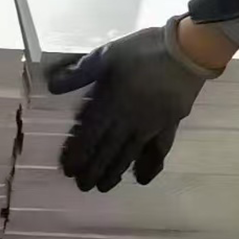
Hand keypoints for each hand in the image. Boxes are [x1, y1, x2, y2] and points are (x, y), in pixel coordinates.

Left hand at [46, 18, 222, 192]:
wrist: (186, 51)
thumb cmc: (142, 51)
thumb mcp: (105, 56)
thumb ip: (79, 73)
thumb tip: (52, 86)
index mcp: (110, 105)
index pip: (89, 136)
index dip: (78, 154)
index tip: (68, 169)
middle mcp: (128, 121)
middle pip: (107, 150)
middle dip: (93, 169)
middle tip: (82, 186)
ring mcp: (150, 126)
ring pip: (128, 155)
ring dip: (115, 172)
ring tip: (104, 187)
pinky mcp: (170, 124)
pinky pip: (159, 151)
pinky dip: (150, 166)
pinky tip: (142, 179)